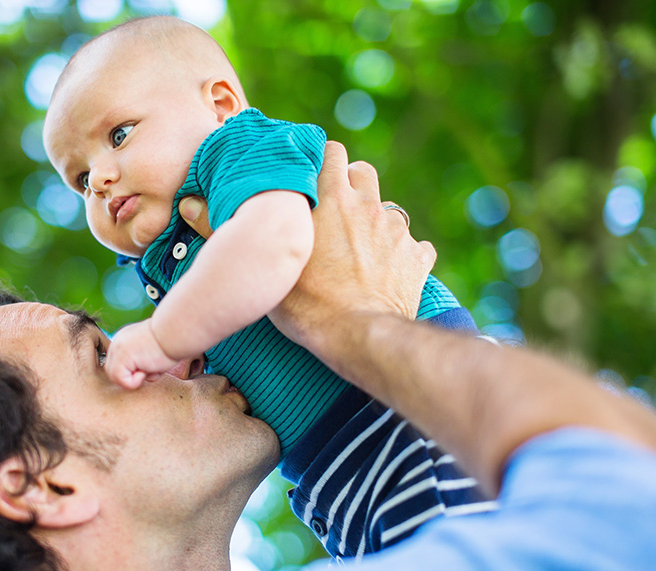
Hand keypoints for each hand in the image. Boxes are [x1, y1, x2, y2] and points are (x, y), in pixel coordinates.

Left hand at [105, 319, 179, 388]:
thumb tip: (143, 375)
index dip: (133, 372)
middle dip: (131, 377)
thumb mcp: (151, 350)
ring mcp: (117, 349)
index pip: (118, 364)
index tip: (151, 364)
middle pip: (114, 371)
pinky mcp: (121, 357)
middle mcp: (117, 343)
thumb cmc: (171, 342)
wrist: (174, 332)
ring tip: (150, 367)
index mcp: (124, 339)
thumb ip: (142, 360)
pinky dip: (135, 381)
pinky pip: (121, 380)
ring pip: (116, 377)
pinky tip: (147, 368)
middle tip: (150, 369)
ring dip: (134, 379)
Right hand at [270, 142, 436, 355]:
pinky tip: (389, 275)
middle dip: (353, 185)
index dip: (323, 161)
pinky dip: (404, 257)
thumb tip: (238, 217)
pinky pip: (414, 247)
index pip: (332, 152)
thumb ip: (273, 231)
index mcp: (332, 199)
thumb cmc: (307, 304)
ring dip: (376, 224)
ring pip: (389, 210)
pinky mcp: (417, 257)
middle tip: (337, 212)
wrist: (357, 334)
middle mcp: (368, 206)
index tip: (314, 178)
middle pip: (364, 172)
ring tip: (361, 254)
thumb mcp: (276, 263)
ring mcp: (396, 231)